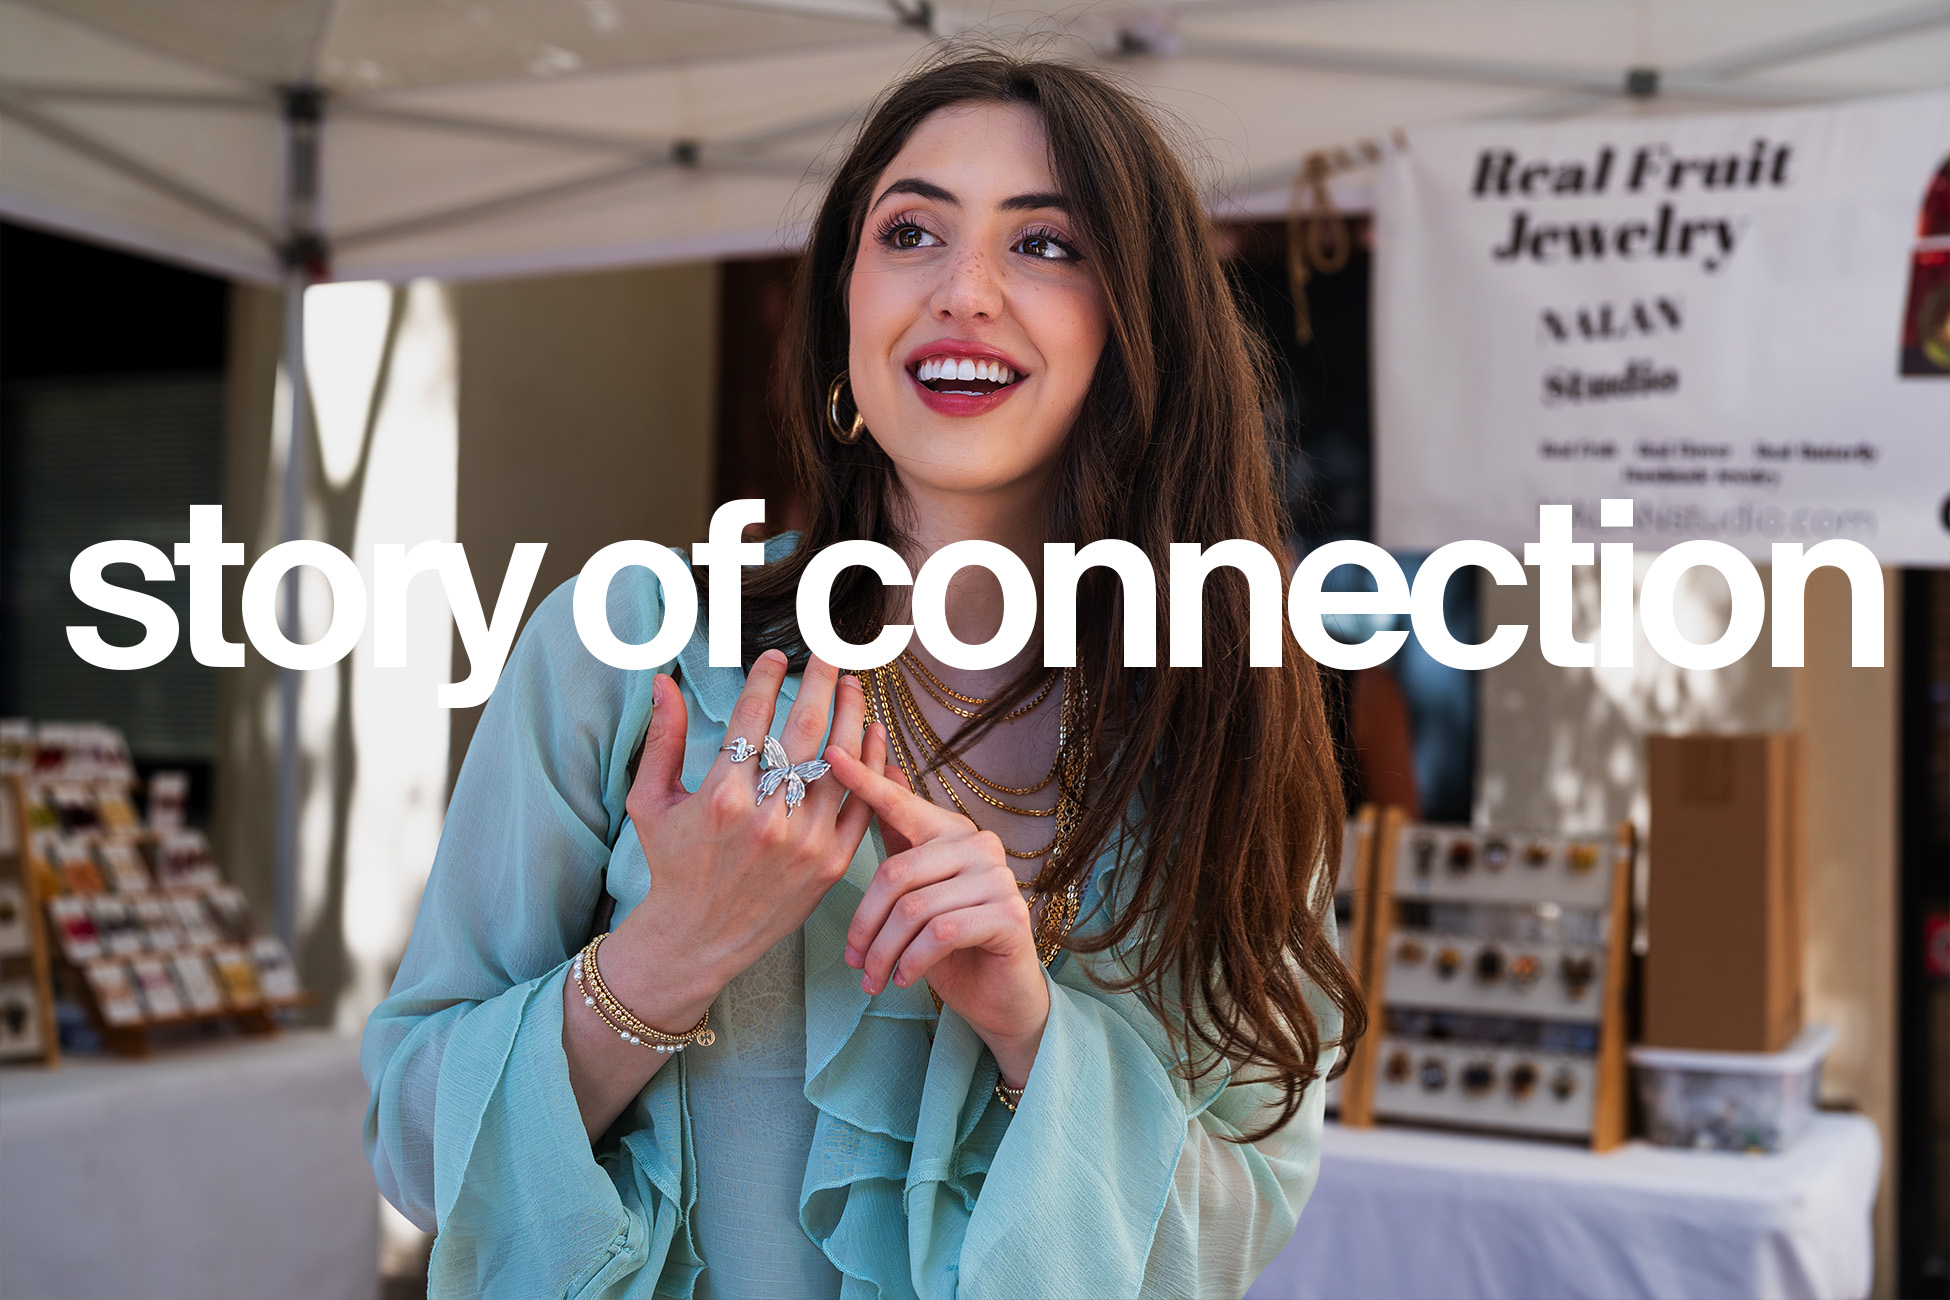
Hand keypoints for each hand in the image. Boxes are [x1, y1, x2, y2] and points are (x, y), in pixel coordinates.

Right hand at [603, 651, 883, 1025]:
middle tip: (831, 655)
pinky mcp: (830, 864)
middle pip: (806, 730)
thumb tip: (662, 682)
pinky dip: (872, 766)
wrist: (698, 939)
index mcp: (721, 797)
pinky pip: (861, 804)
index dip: (767, 677)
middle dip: (822, 683)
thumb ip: (662, 739)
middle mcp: (767, 817)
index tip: (776, 655)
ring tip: (855, 686)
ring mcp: (805, 842)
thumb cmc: (672, 865)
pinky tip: (873, 735)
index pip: (753, 717)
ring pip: (841, 762)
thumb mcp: (651, 803)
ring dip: (853, 716)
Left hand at [826, 735, 1049, 1087]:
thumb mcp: (915, 893)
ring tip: (873, 980)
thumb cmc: (951, 946)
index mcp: (953, 833)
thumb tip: (883, 768)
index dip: (864, 782)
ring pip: (914, 909)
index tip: (830, 756)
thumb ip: (899, 839)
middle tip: (852, 960)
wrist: (999, 997)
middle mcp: (981, 845)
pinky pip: (940, 933)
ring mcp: (1000, 879)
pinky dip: (912, 962)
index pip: (900, 805)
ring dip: (884, 953)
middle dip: (865, 924)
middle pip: (897, 872)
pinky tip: (903, 980)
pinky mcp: (1010, 916)